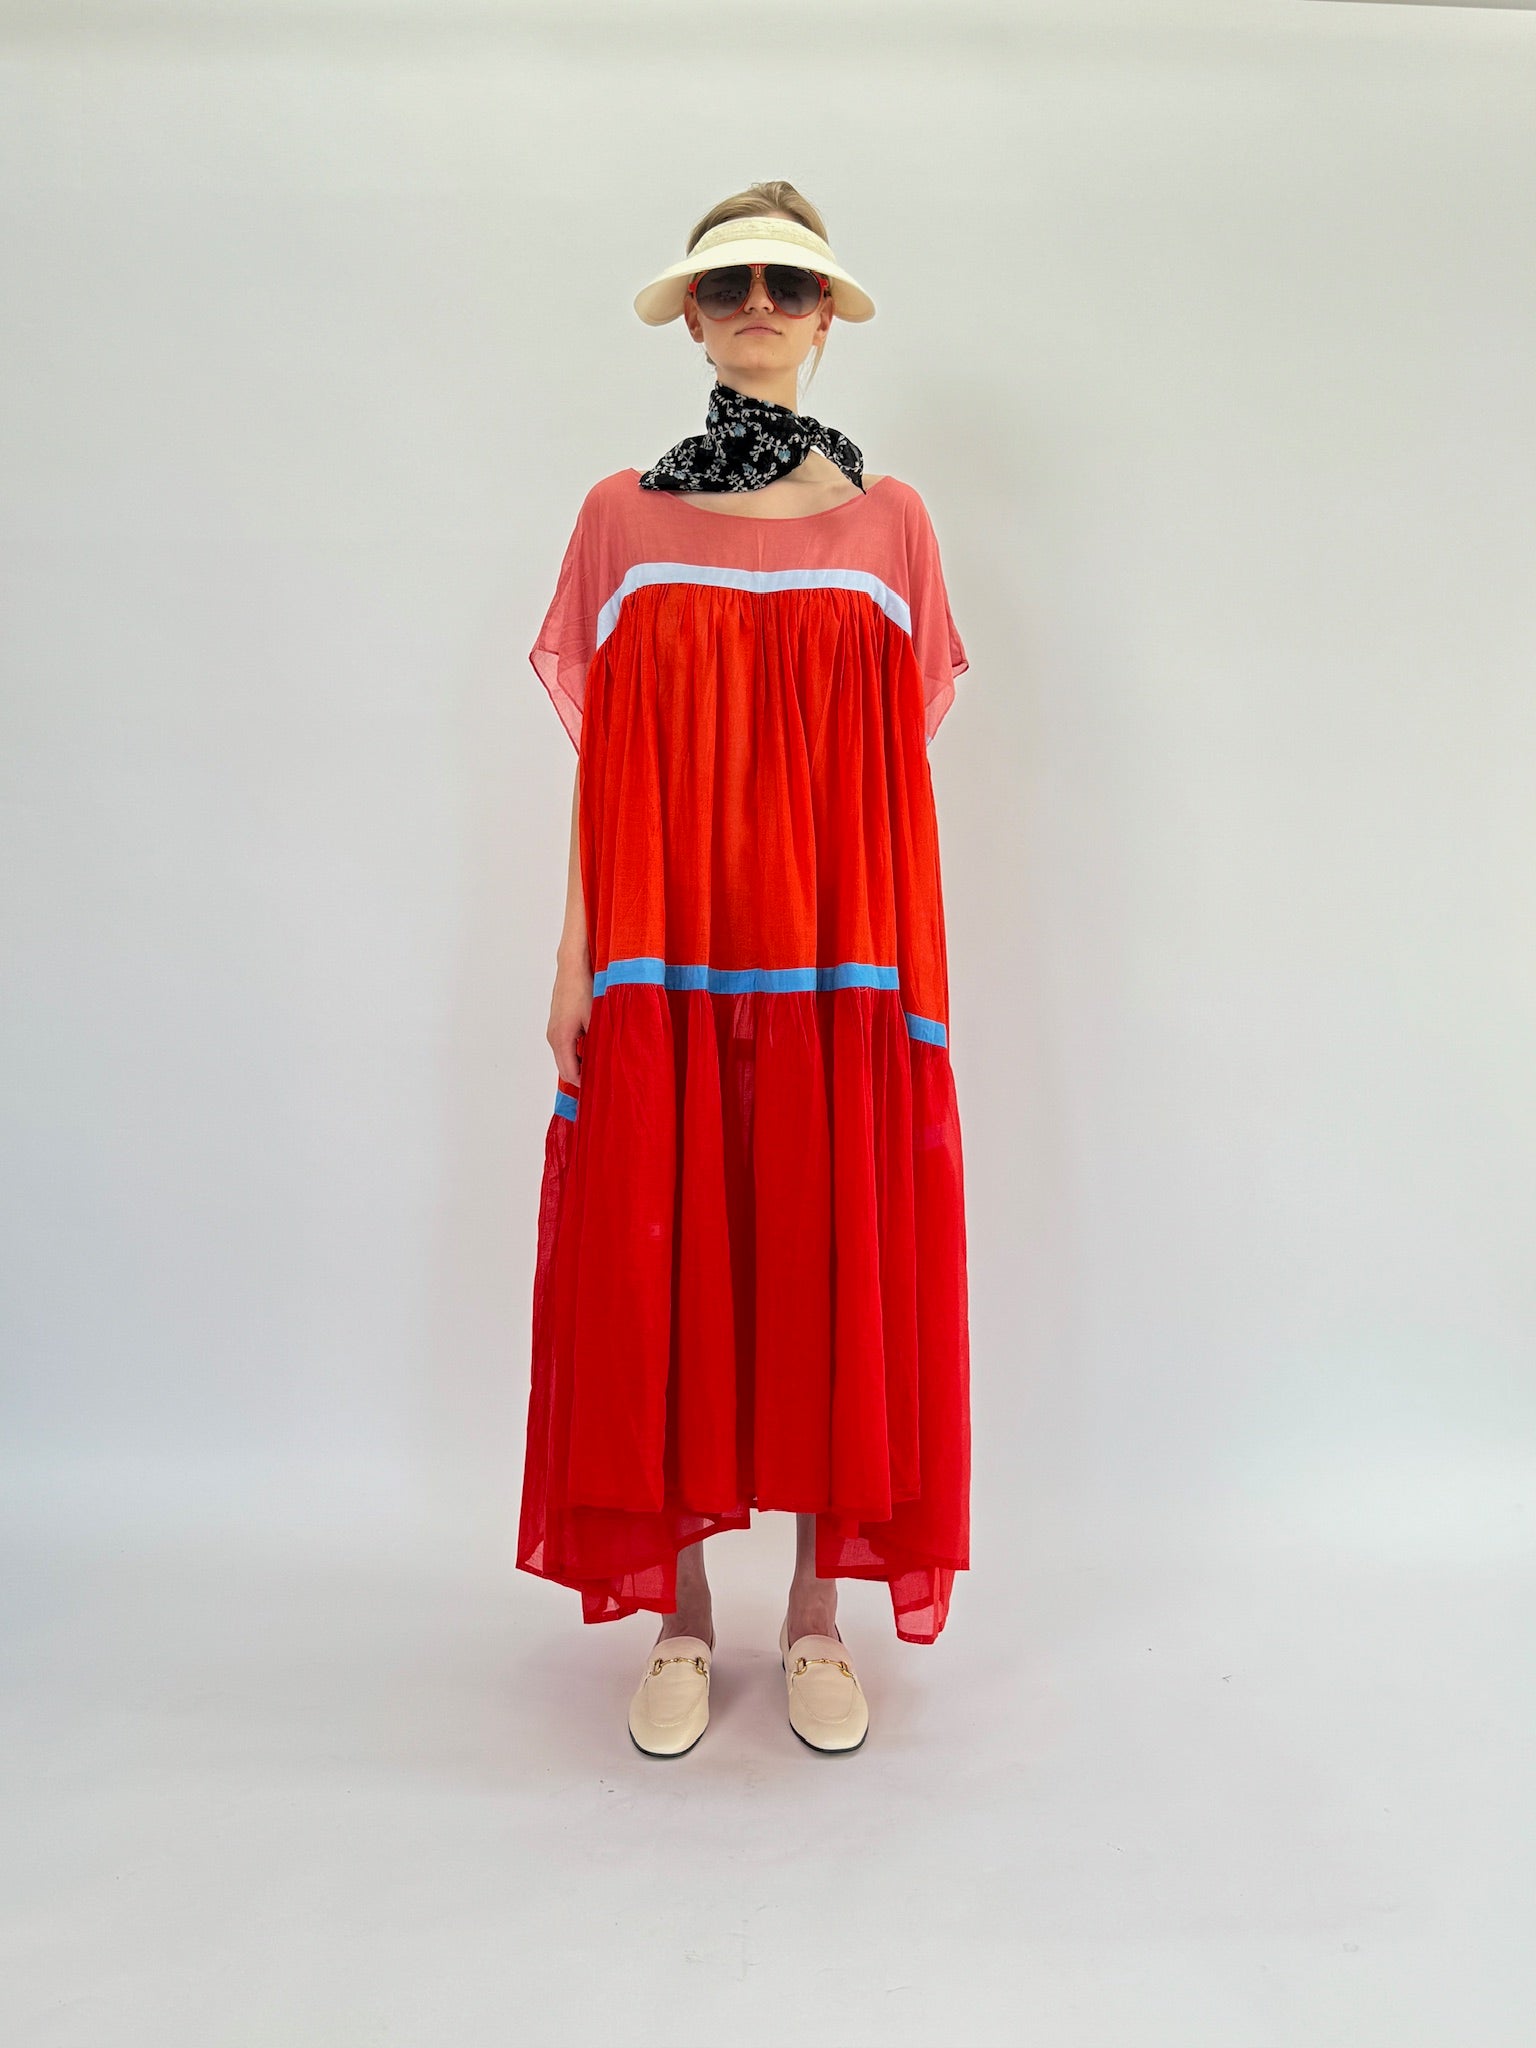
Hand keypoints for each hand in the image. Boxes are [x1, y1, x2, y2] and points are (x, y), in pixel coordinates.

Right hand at [547, 953, 592, 1086]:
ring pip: (566, 1058)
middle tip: (605, 1081)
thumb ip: (599, 1043)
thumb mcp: (598, 1017)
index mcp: (562, 1038)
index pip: (570, 1074)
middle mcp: (554, 1036)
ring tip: (603, 1065)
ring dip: (582, 1064)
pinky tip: (595, 1048)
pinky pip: (566, 1047)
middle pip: (566, 1069)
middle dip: (584, 1077)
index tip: (602, 1089)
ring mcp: (553, 1030)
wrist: (573, 966)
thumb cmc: (586, 988)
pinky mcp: (557, 1024)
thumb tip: (608, 1063)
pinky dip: (578, 1053)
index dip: (586, 1085)